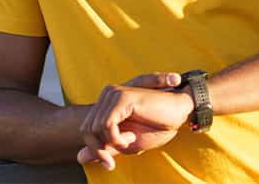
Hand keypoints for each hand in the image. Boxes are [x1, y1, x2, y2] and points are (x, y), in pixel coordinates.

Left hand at [78, 73, 193, 170]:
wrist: (179, 113)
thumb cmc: (157, 126)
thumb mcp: (127, 143)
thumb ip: (104, 148)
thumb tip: (79, 157)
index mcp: (107, 104)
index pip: (87, 129)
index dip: (95, 150)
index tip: (109, 164)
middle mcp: (107, 95)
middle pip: (87, 129)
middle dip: (100, 150)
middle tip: (116, 158)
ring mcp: (113, 94)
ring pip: (94, 129)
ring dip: (112, 143)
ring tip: (131, 140)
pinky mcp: (122, 97)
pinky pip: (107, 125)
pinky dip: (116, 138)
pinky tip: (131, 137)